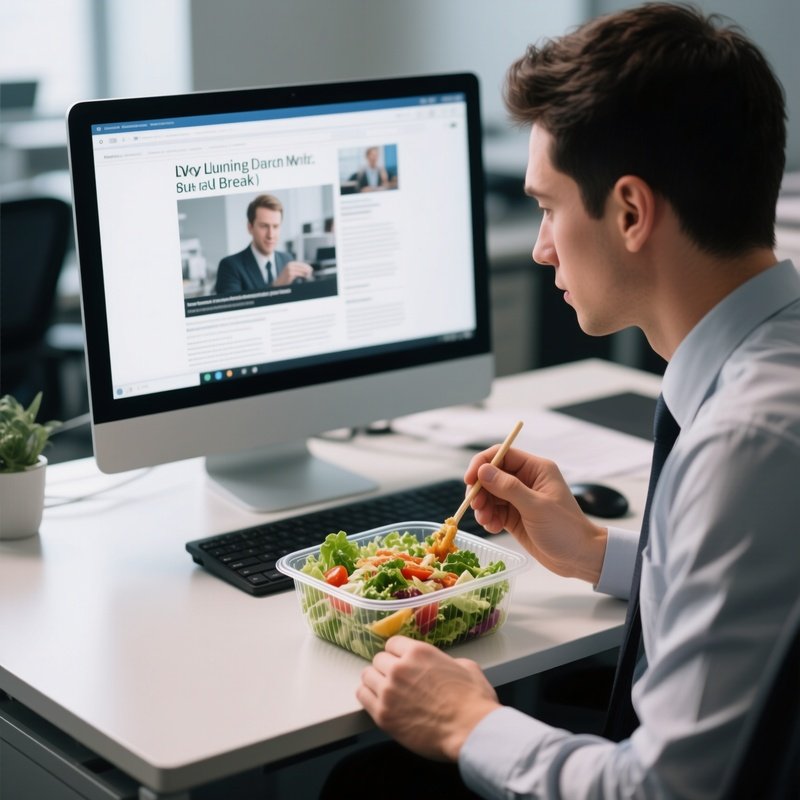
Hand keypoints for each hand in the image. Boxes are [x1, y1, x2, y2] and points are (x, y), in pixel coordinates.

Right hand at [272, 260, 313, 284]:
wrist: (278, 282)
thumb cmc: (286, 278)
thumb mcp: (291, 271)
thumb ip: (297, 269)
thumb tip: (306, 269)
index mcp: (290, 263)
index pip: (300, 263)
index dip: (306, 266)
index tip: (310, 268)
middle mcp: (289, 265)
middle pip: (301, 266)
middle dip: (307, 268)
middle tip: (311, 271)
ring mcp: (289, 269)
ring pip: (301, 269)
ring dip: (306, 272)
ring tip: (309, 274)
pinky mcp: (290, 274)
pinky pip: (299, 274)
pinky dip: (304, 275)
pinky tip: (306, 276)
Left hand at [357, 636, 499, 760]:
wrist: (470, 730)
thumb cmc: (473, 701)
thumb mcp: (466, 667)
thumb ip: (446, 661)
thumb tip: (444, 666)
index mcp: (418, 652)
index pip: (392, 644)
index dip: (397, 654)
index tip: (400, 662)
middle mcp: (399, 668)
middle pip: (379, 659)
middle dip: (387, 668)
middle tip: (397, 681)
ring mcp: (388, 691)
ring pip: (367, 675)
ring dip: (375, 681)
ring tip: (385, 691)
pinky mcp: (383, 715)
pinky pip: (362, 696)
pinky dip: (368, 697)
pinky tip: (377, 702)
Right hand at [466, 447, 607, 583]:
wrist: (579, 557)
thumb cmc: (565, 529)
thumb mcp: (536, 507)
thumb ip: (508, 488)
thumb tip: (483, 471)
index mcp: (536, 469)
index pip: (502, 455)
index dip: (482, 463)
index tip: (469, 480)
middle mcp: (526, 480)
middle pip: (491, 475)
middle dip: (480, 489)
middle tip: (476, 506)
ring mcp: (519, 498)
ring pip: (489, 494)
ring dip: (482, 506)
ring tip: (487, 521)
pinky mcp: (514, 515)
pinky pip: (493, 510)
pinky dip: (488, 518)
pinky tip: (493, 527)